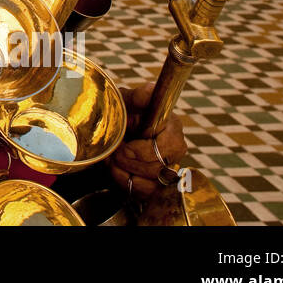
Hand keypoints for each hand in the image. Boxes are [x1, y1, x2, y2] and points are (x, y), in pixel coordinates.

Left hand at [106, 83, 187, 198]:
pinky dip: (124, 183)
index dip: (144, 151)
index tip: (124, 146)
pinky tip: (115, 169)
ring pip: (152, 184)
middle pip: (159, 169)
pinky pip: (145, 193)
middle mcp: (174, 149)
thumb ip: (138, 96)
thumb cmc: (120, 111)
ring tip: (111, 159)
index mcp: (172, 127)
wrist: (107, 128)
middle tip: (113, 152)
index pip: (170, 147)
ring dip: (124, 172)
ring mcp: (166, 167)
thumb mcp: (125, 100)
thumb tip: (149, 90)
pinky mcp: (156, 183)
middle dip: (130, 162)